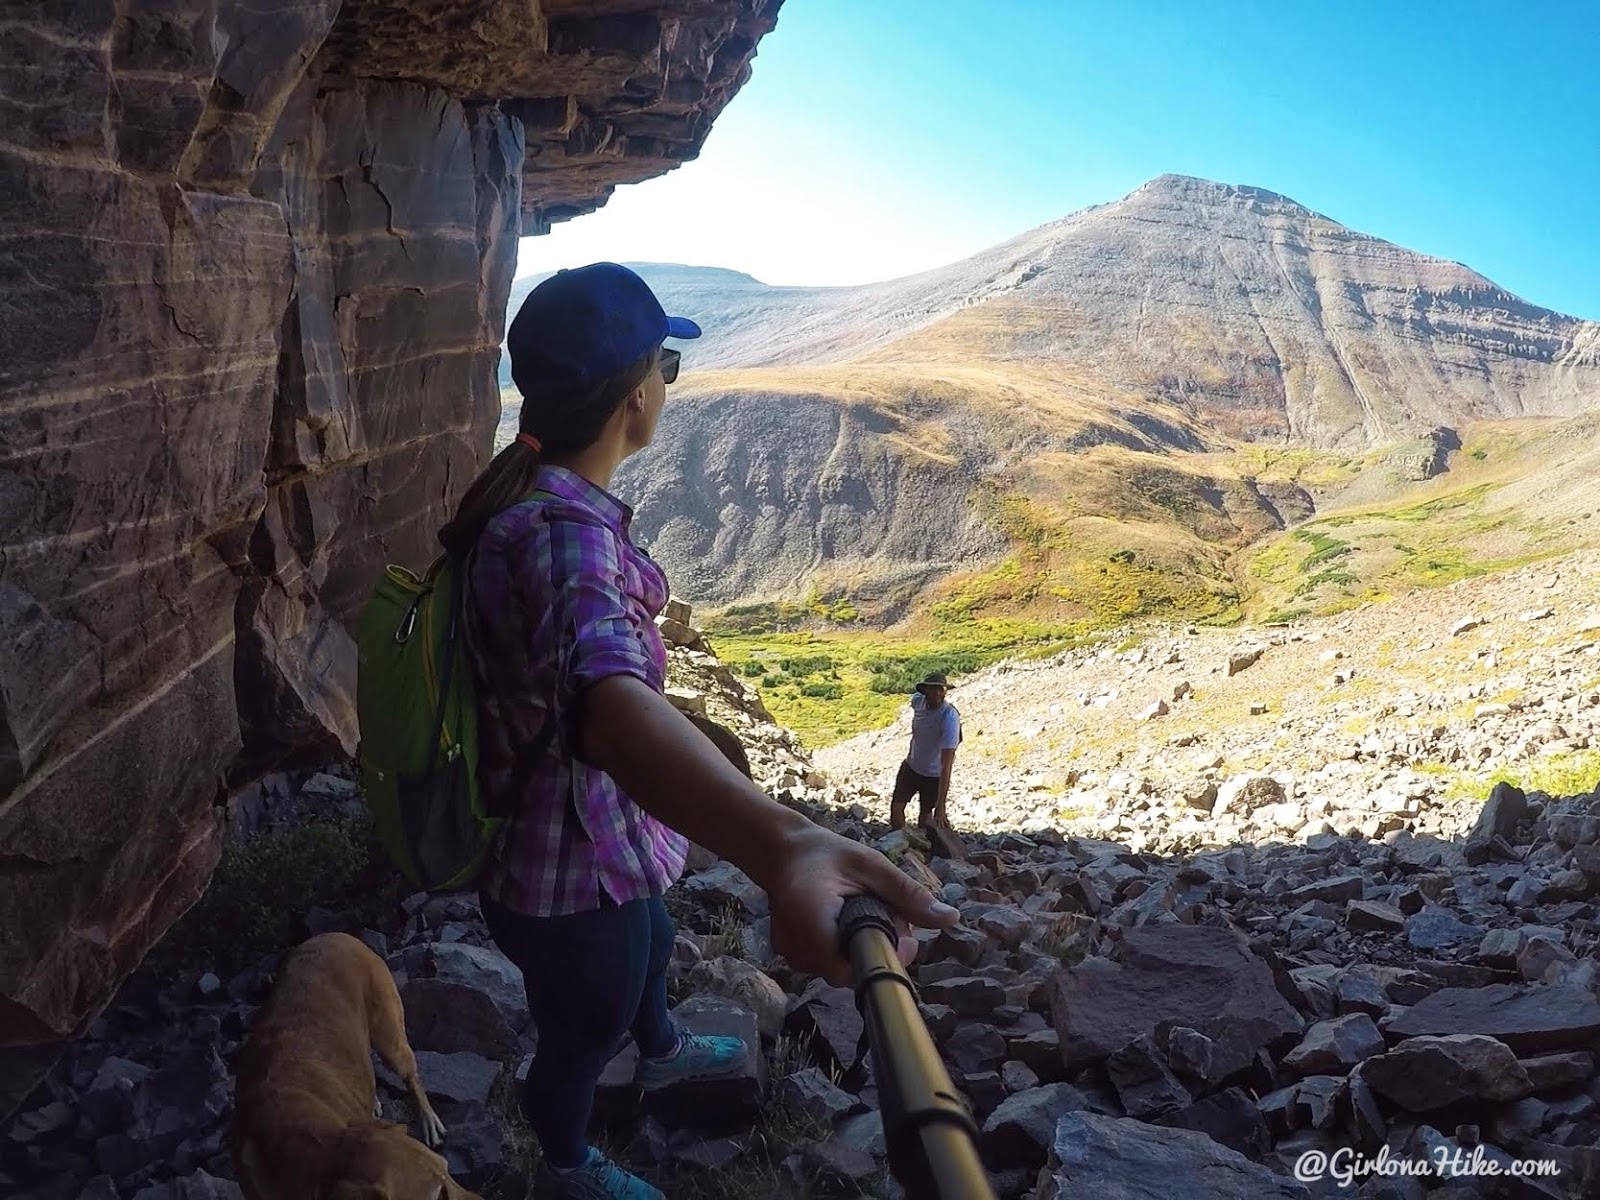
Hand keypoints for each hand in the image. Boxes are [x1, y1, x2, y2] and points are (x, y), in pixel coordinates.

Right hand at [762, 822, 959, 986]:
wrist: (784, 851)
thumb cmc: (827, 853)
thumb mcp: (872, 866)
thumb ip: (908, 895)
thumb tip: (951, 919)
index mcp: (811, 914)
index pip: (845, 969)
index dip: (879, 961)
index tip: (900, 937)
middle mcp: (794, 940)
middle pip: (845, 972)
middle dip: (875, 953)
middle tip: (890, 918)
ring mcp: (788, 951)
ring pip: (835, 971)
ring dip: (857, 953)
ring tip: (867, 916)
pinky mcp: (789, 954)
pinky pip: (823, 965)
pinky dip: (841, 951)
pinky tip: (847, 925)